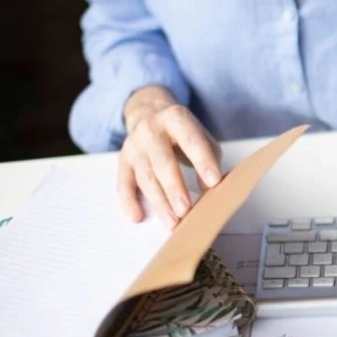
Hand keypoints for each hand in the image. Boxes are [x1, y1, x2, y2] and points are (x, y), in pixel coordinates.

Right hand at [118, 85, 222, 226]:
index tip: (214, 182)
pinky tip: (138, 217)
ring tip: (172, 222)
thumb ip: (209, 158)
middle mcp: (151, 130)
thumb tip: (208, 188)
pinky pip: (123, 184)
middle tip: (186, 211)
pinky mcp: (123, 160)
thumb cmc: (182, 132)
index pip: (191, 141)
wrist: (148, 114)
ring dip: (159, 202)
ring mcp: (134, 146)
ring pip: (145, 177)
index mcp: (176, 118)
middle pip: (163, 162)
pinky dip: (129, 202)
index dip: (203, 161)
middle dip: (174, 188)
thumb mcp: (200, 135)